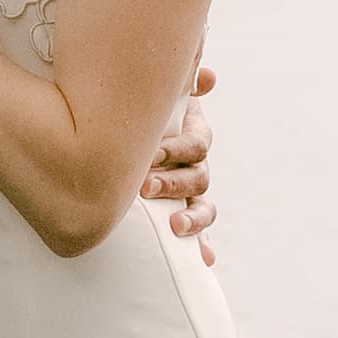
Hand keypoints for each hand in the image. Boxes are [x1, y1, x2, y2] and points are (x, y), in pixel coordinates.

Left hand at [142, 61, 216, 253]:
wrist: (129, 133)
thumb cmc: (146, 112)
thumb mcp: (163, 97)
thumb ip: (182, 84)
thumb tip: (208, 77)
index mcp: (192, 136)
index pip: (197, 145)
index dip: (178, 150)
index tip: (152, 155)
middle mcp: (195, 165)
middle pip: (197, 178)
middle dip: (172, 185)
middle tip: (145, 188)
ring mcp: (190, 193)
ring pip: (202, 207)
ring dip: (192, 218)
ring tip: (175, 227)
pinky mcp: (181, 213)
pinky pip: (197, 232)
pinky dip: (202, 245)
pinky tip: (205, 259)